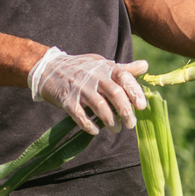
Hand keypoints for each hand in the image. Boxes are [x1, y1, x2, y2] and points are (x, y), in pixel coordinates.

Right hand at [28, 49, 148, 134]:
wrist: (49, 68)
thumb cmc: (81, 68)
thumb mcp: (102, 64)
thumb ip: (124, 68)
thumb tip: (145, 66)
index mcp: (105, 68)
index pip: (124, 77)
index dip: (134, 91)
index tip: (141, 106)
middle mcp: (94, 77)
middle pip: (114, 94)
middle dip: (125, 111)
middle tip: (131, 124)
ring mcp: (80, 89)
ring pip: (99, 106)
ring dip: (110, 120)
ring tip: (116, 129)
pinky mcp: (67, 100)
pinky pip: (79, 115)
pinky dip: (88, 124)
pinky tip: (95, 131)